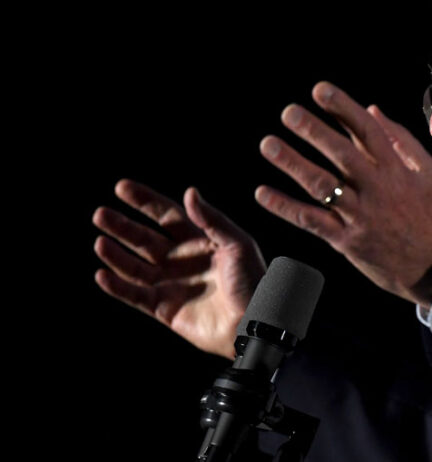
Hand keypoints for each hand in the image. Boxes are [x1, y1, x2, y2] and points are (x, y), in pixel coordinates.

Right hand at [93, 179, 264, 358]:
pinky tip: (102, 274)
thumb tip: (189, 192)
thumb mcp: (237, 244)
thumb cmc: (253, 281)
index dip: (144, 201)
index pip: (166, 215)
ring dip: (116, 254)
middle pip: (144, 238)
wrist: (254, 322)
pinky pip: (135, 295)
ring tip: (100, 242)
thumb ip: (212, 220)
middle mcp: (181, 259)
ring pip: (134, 266)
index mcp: (200, 240)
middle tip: (99, 214)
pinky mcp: (164, 308)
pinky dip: (118, 286)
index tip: (121, 187)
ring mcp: (171, 284)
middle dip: (121, 226)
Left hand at [255, 82, 431, 306]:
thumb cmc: (428, 213)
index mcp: (396, 169)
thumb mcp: (426, 173)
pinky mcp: (346, 241)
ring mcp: (360, 216)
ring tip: (268, 144)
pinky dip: (286, 207)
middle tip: (288, 113)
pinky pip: (312, 221)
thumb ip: (400, 139)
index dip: (343, 108)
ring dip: (293, 164)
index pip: (368, 131)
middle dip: (314, 131)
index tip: (319, 89)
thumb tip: (371, 108)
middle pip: (342, 155)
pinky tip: (262, 193)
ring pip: (323, 186)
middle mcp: (377, 189)